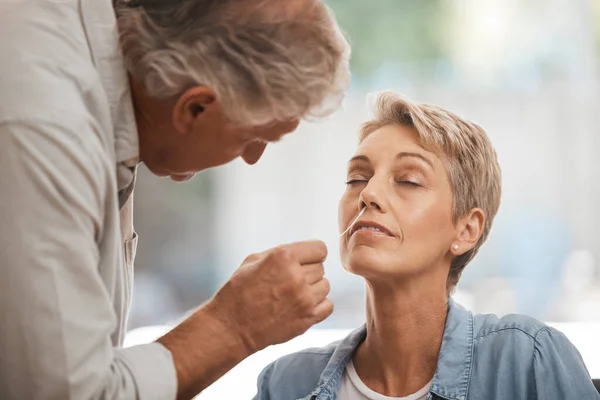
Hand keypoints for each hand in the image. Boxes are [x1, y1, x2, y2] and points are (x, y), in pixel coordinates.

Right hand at [210, 240, 332, 352]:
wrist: (232, 327)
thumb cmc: (238, 292)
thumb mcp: (253, 260)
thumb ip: (280, 253)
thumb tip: (301, 253)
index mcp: (283, 257)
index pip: (319, 249)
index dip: (311, 254)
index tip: (305, 261)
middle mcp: (296, 276)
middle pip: (321, 268)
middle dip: (308, 272)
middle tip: (290, 281)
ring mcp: (304, 299)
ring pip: (325, 286)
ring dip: (313, 289)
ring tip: (295, 294)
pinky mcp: (307, 318)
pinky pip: (328, 305)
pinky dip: (319, 306)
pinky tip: (303, 306)